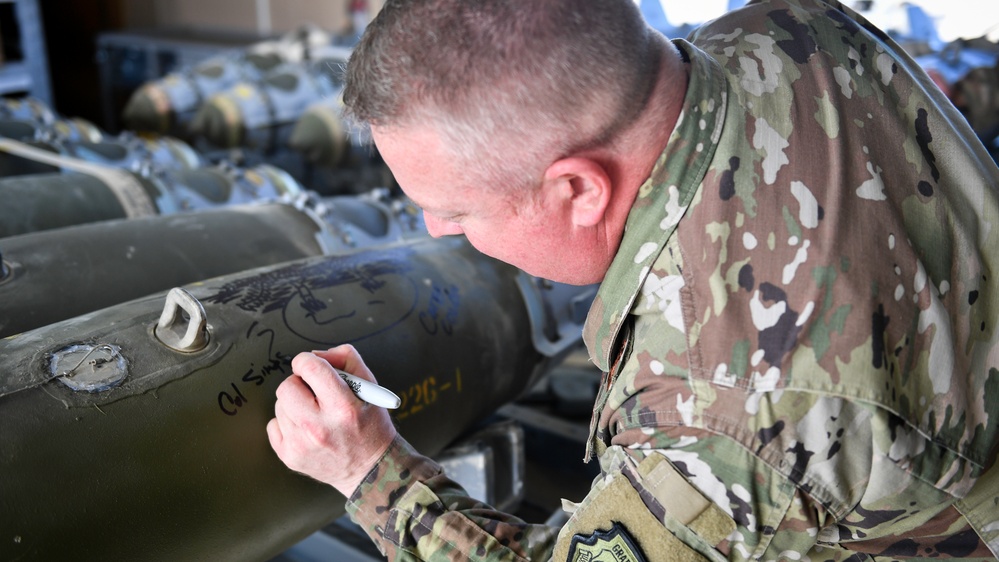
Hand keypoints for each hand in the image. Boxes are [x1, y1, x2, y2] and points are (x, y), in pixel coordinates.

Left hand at [267, 345, 397, 494]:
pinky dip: (287, 423)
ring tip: (314, 413)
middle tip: (313, 393)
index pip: (311, 368)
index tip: (310, 365)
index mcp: (343, 407)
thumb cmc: (371, 426)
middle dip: (299, 384)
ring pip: (280, 405)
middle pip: (287, 387)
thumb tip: (315, 354)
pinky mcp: (290, 457)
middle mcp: (319, 427)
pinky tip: (305, 428)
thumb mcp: (371, 387)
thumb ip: (346, 359)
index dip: (307, 361)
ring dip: (294, 404)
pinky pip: (273, 425)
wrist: (369, 470)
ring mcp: (302, 445)